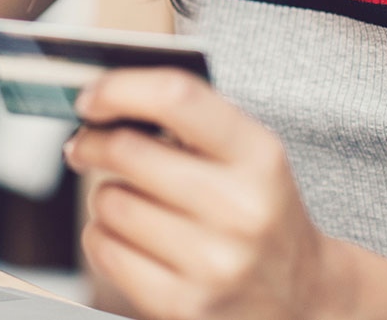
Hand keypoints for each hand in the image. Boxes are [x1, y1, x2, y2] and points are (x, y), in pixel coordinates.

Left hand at [63, 68, 350, 319]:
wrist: (301, 295)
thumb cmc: (260, 213)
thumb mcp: (249, 158)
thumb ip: (190, 121)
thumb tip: (106, 99)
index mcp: (259, 158)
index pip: (177, 99)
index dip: (120, 89)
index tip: (91, 96)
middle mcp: (240, 209)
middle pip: (127, 151)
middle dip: (92, 143)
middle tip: (85, 144)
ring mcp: (212, 262)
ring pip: (109, 202)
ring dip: (105, 196)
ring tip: (129, 201)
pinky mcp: (182, 304)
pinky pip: (104, 248)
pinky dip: (102, 236)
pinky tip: (126, 236)